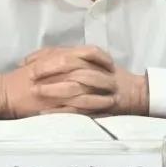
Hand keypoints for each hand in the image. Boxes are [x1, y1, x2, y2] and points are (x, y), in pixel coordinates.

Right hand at [0, 46, 117, 118]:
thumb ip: (57, 54)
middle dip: (105, 79)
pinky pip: (76, 110)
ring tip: (113, 101)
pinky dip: (89, 112)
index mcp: (58, 57)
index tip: (110, 64)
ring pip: (86, 92)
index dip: (102, 58)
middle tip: (116, 83)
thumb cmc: (21, 77)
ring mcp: (58, 91)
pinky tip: (99, 114)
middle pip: (90, 73)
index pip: (88, 53)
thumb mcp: (39, 59)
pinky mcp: (55, 108)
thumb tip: (76, 54)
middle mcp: (60, 72)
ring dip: (101, 97)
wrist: (5, 93)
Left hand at [26, 46, 149, 116]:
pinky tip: (47, 111)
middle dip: (50, 73)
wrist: (136, 92)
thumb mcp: (90, 62)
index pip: (68, 54)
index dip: (48, 59)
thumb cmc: (107, 76)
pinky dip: (62, 110)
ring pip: (76, 87)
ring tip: (37, 93)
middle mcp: (97, 70)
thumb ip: (66, 57)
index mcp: (92, 58)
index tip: (29, 64)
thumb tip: (33, 59)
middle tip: (30, 78)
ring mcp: (101, 88)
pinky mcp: (102, 105)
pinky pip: (80, 108)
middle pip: (71, 68)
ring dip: (55, 90)